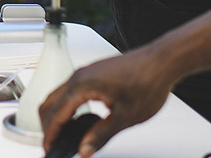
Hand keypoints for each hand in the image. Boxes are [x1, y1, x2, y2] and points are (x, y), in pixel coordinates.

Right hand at [39, 47, 173, 156]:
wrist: (162, 61)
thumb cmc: (148, 81)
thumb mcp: (125, 116)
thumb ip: (101, 135)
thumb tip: (84, 149)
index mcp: (82, 85)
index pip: (56, 114)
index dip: (50, 135)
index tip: (49, 149)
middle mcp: (80, 76)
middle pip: (50, 102)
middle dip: (47, 125)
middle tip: (52, 144)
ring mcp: (86, 72)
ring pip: (59, 95)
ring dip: (56, 115)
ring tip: (62, 135)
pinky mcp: (93, 73)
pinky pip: (70, 90)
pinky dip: (66, 106)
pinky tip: (78, 119)